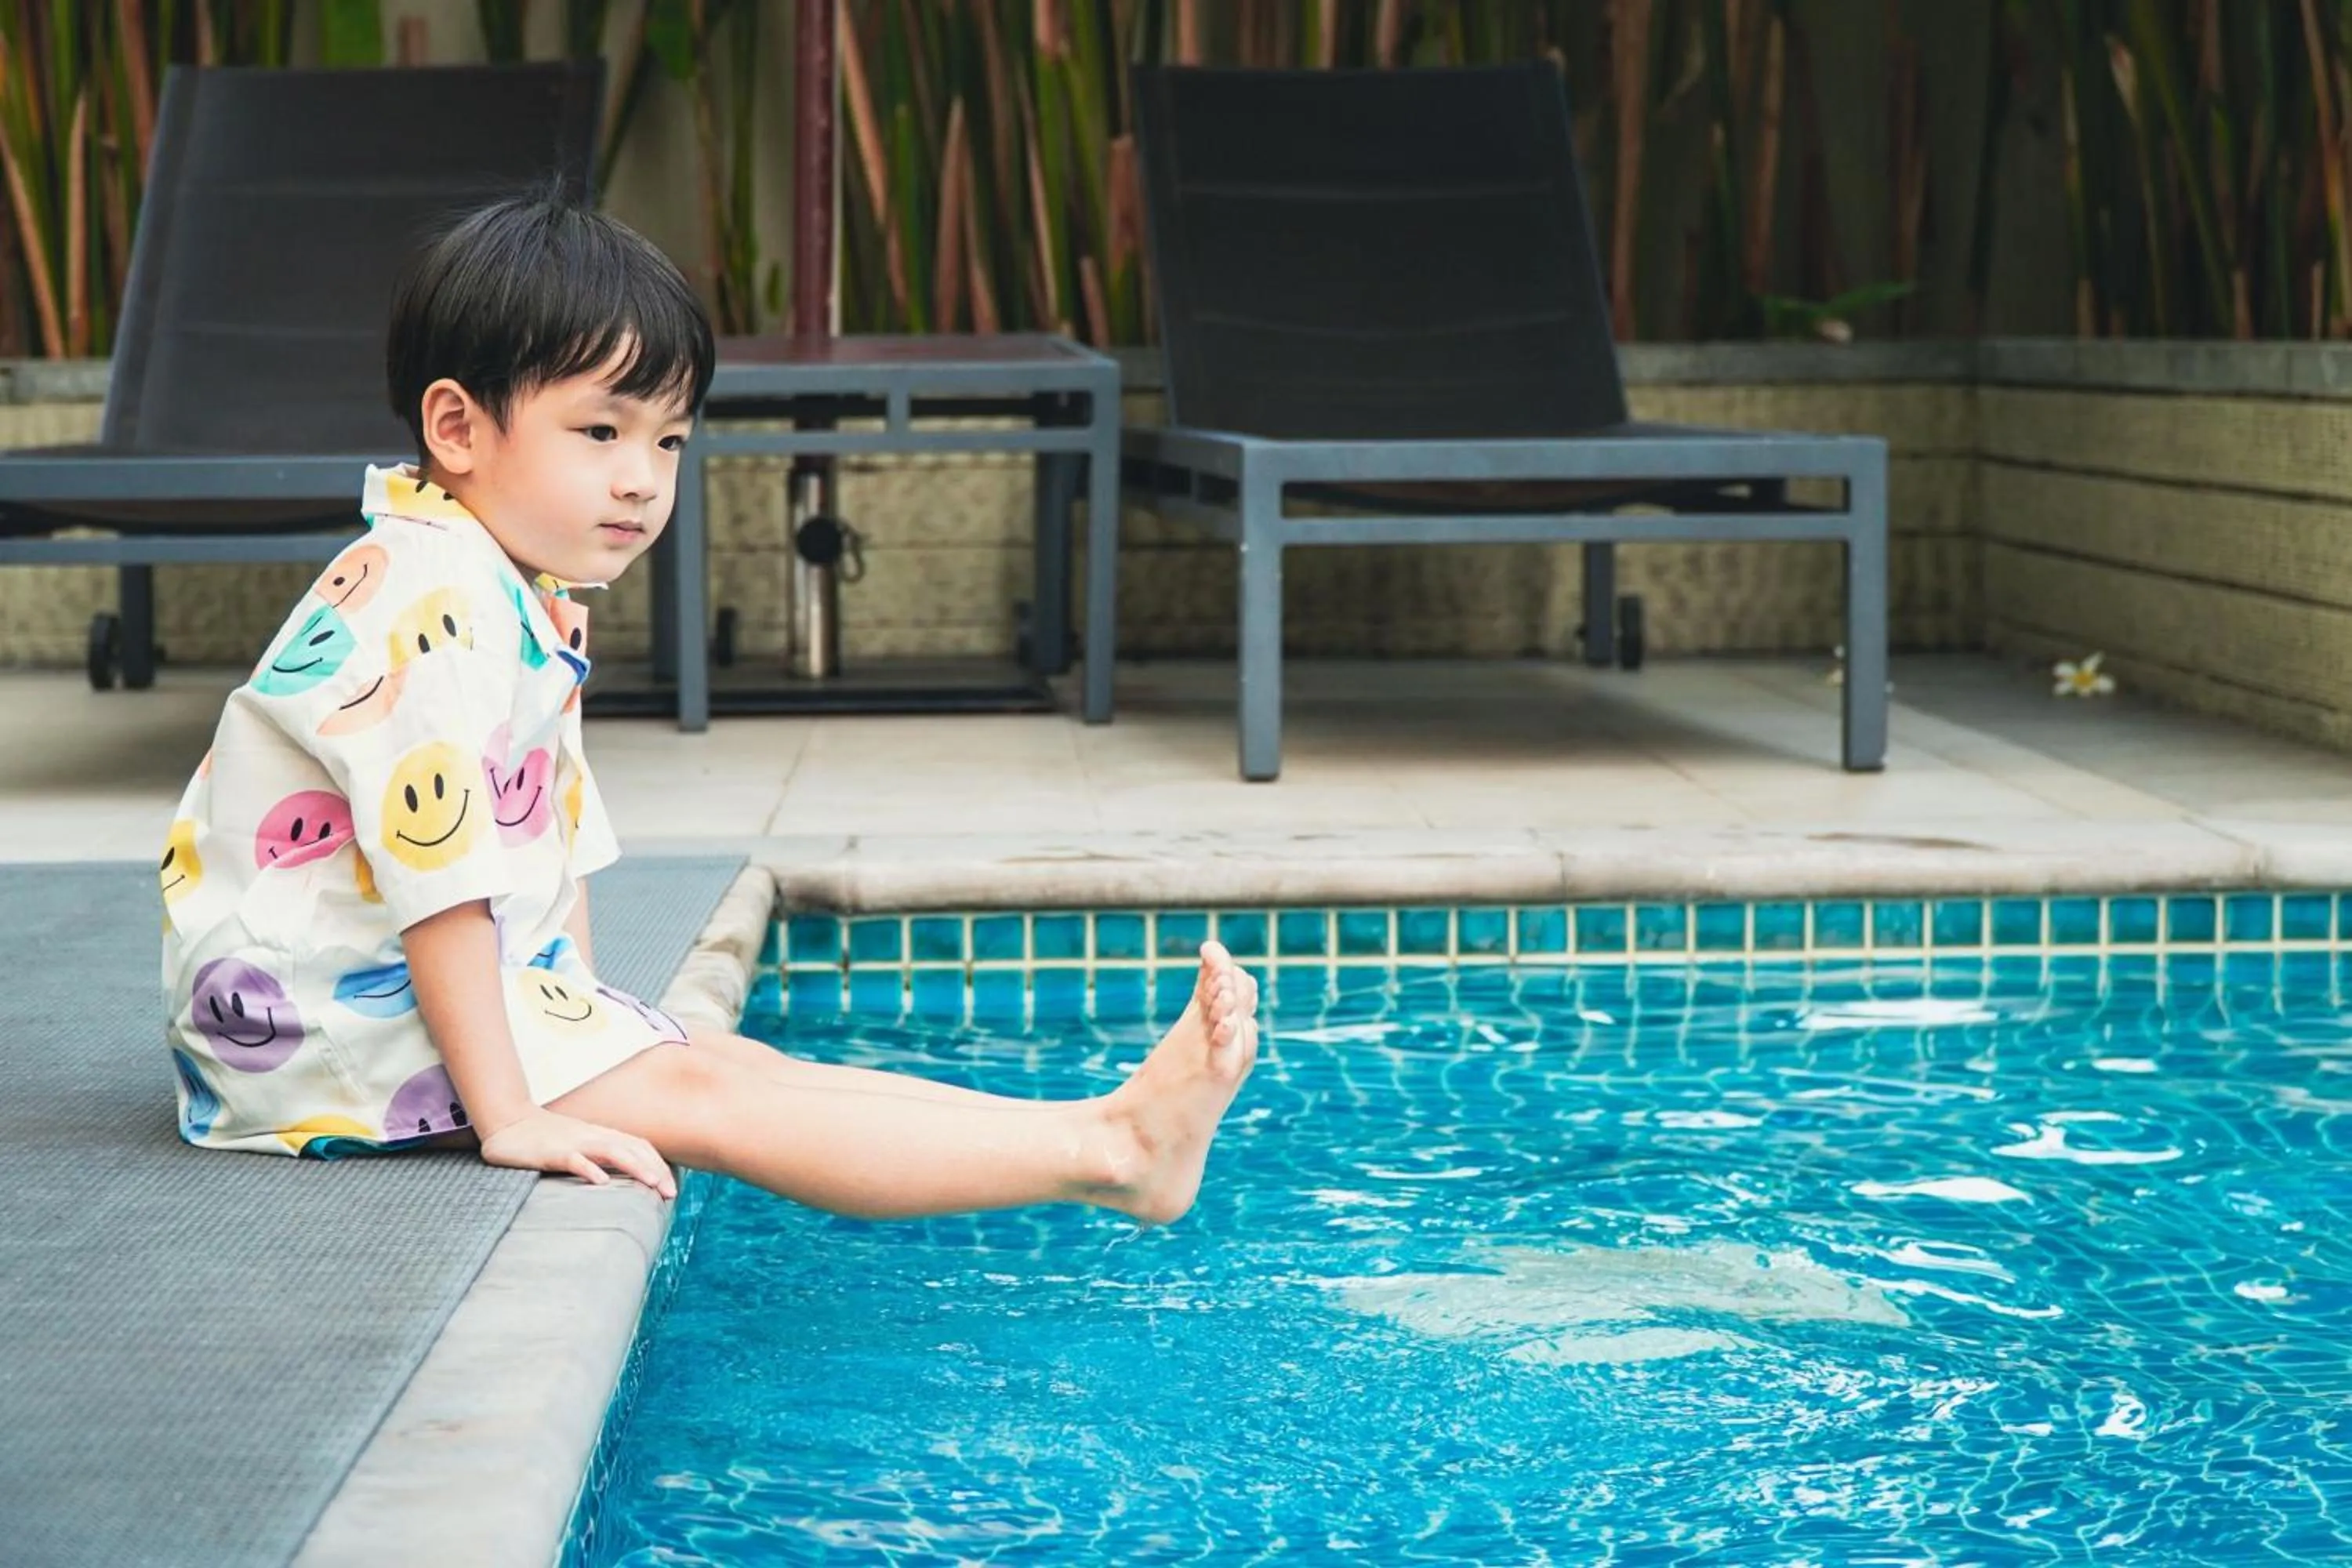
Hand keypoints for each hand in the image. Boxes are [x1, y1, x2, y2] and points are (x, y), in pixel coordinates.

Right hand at [477, 1107, 676, 1198]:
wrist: (508, 1122)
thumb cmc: (545, 1138)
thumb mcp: (578, 1146)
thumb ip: (599, 1157)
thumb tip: (623, 1177)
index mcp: (601, 1136)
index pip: (639, 1146)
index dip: (659, 1164)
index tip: (672, 1187)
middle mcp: (592, 1136)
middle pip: (632, 1148)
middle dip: (655, 1170)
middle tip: (671, 1193)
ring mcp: (573, 1143)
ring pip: (611, 1150)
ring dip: (634, 1166)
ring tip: (652, 1184)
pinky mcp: (551, 1152)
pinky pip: (573, 1159)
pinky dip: (589, 1169)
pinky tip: (601, 1182)